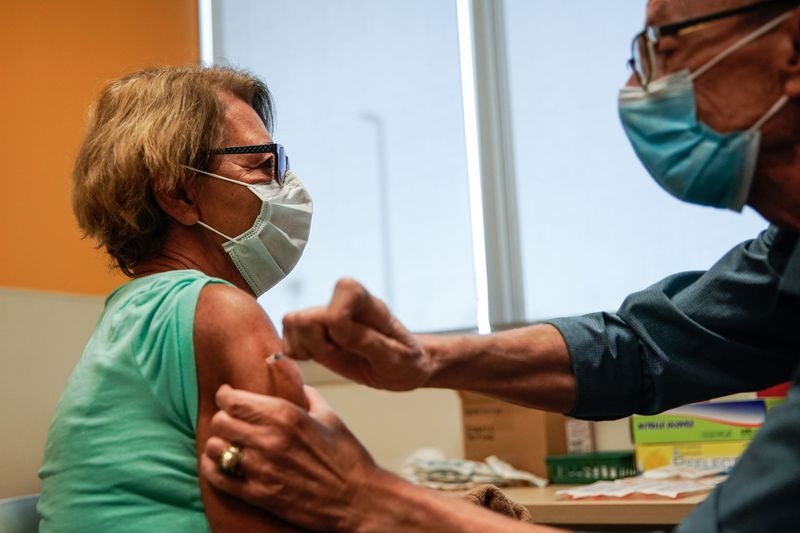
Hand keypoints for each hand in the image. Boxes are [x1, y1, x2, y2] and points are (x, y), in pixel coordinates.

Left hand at [201, 384, 380, 531]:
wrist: (359, 499)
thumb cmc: (348, 459)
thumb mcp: (330, 417)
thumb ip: (308, 396)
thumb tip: (297, 383)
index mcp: (286, 416)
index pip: (233, 399)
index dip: (226, 395)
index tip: (228, 395)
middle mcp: (270, 440)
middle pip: (220, 421)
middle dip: (224, 418)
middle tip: (232, 420)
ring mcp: (261, 469)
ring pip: (215, 447)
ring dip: (219, 444)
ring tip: (230, 444)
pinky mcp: (258, 495)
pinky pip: (218, 478)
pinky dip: (213, 468)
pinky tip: (222, 464)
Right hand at [282, 278, 433, 390]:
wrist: (405, 367)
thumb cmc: (406, 361)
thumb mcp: (395, 357)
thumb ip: (366, 341)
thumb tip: (337, 328)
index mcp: (369, 304)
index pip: (345, 288)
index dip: (338, 316)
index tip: (346, 340)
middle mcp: (343, 304)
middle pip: (306, 314)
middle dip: (318, 343)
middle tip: (339, 353)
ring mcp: (326, 317)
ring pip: (292, 323)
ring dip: (307, 348)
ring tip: (332, 355)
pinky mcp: (314, 333)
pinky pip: (288, 339)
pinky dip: (299, 354)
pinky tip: (321, 358)